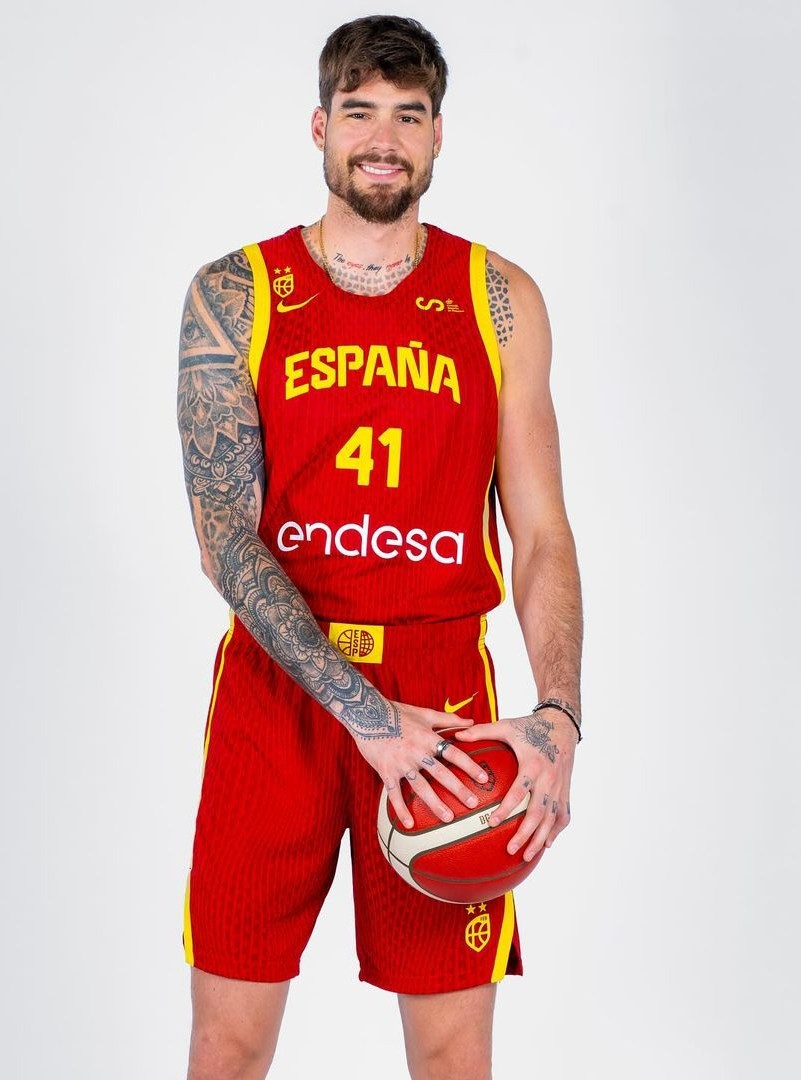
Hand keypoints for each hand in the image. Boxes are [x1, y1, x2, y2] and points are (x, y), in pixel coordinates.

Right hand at [354, 700, 491, 827]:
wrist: (366, 715)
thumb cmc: (398, 713)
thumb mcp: (424, 713)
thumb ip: (449, 719)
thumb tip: (472, 721)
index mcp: (428, 738)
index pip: (453, 754)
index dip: (469, 766)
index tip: (483, 778)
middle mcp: (417, 752)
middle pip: (441, 773)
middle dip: (458, 789)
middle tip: (473, 803)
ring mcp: (401, 763)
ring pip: (420, 787)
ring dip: (435, 803)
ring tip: (448, 818)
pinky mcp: (386, 771)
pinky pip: (394, 793)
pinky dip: (401, 809)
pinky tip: (409, 824)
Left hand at [455, 708, 576, 859]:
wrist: (562, 724)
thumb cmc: (530, 726)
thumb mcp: (507, 726)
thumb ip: (482, 731)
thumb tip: (456, 736)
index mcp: (532, 764)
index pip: (519, 791)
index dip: (506, 809)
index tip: (491, 823)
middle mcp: (548, 778)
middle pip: (538, 812)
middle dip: (525, 833)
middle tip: (510, 849)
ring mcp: (559, 787)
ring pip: (552, 819)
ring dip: (540, 839)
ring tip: (526, 856)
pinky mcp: (566, 791)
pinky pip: (563, 815)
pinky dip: (556, 831)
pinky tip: (547, 844)